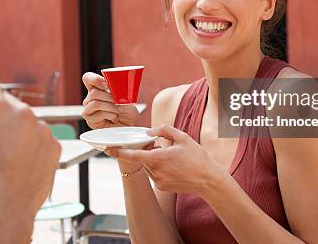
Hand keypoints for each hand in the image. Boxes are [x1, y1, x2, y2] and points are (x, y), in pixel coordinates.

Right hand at [0, 50, 59, 224]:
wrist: (5, 206)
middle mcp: (21, 111)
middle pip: (7, 107)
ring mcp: (40, 126)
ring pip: (26, 124)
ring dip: (18, 135)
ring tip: (8, 160)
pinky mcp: (54, 142)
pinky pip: (41, 139)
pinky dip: (32, 147)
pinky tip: (22, 164)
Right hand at [82, 72, 138, 127]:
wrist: (131, 125)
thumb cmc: (128, 111)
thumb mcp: (125, 96)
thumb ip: (116, 89)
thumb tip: (111, 87)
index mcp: (97, 89)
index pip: (87, 78)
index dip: (95, 79)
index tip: (107, 85)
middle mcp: (90, 99)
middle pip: (93, 92)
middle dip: (109, 97)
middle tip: (117, 102)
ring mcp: (89, 110)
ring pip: (95, 103)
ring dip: (110, 107)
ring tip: (117, 110)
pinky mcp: (91, 121)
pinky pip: (98, 114)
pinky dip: (110, 115)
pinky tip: (114, 117)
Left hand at [107, 124, 225, 195]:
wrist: (208, 180)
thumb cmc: (197, 157)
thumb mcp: (182, 137)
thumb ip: (164, 130)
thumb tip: (149, 132)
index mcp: (159, 158)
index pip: (134, 155)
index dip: (120, 152)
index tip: (109, 149)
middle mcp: (156, 171)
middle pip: (142, 159)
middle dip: (146, 151)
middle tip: (160, 146)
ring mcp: (158, 181)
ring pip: (148, 166)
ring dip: (153, 159)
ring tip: (171, 157)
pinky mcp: (162, 187)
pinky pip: (154, 174)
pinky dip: (159, 168)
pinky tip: (173, 166)